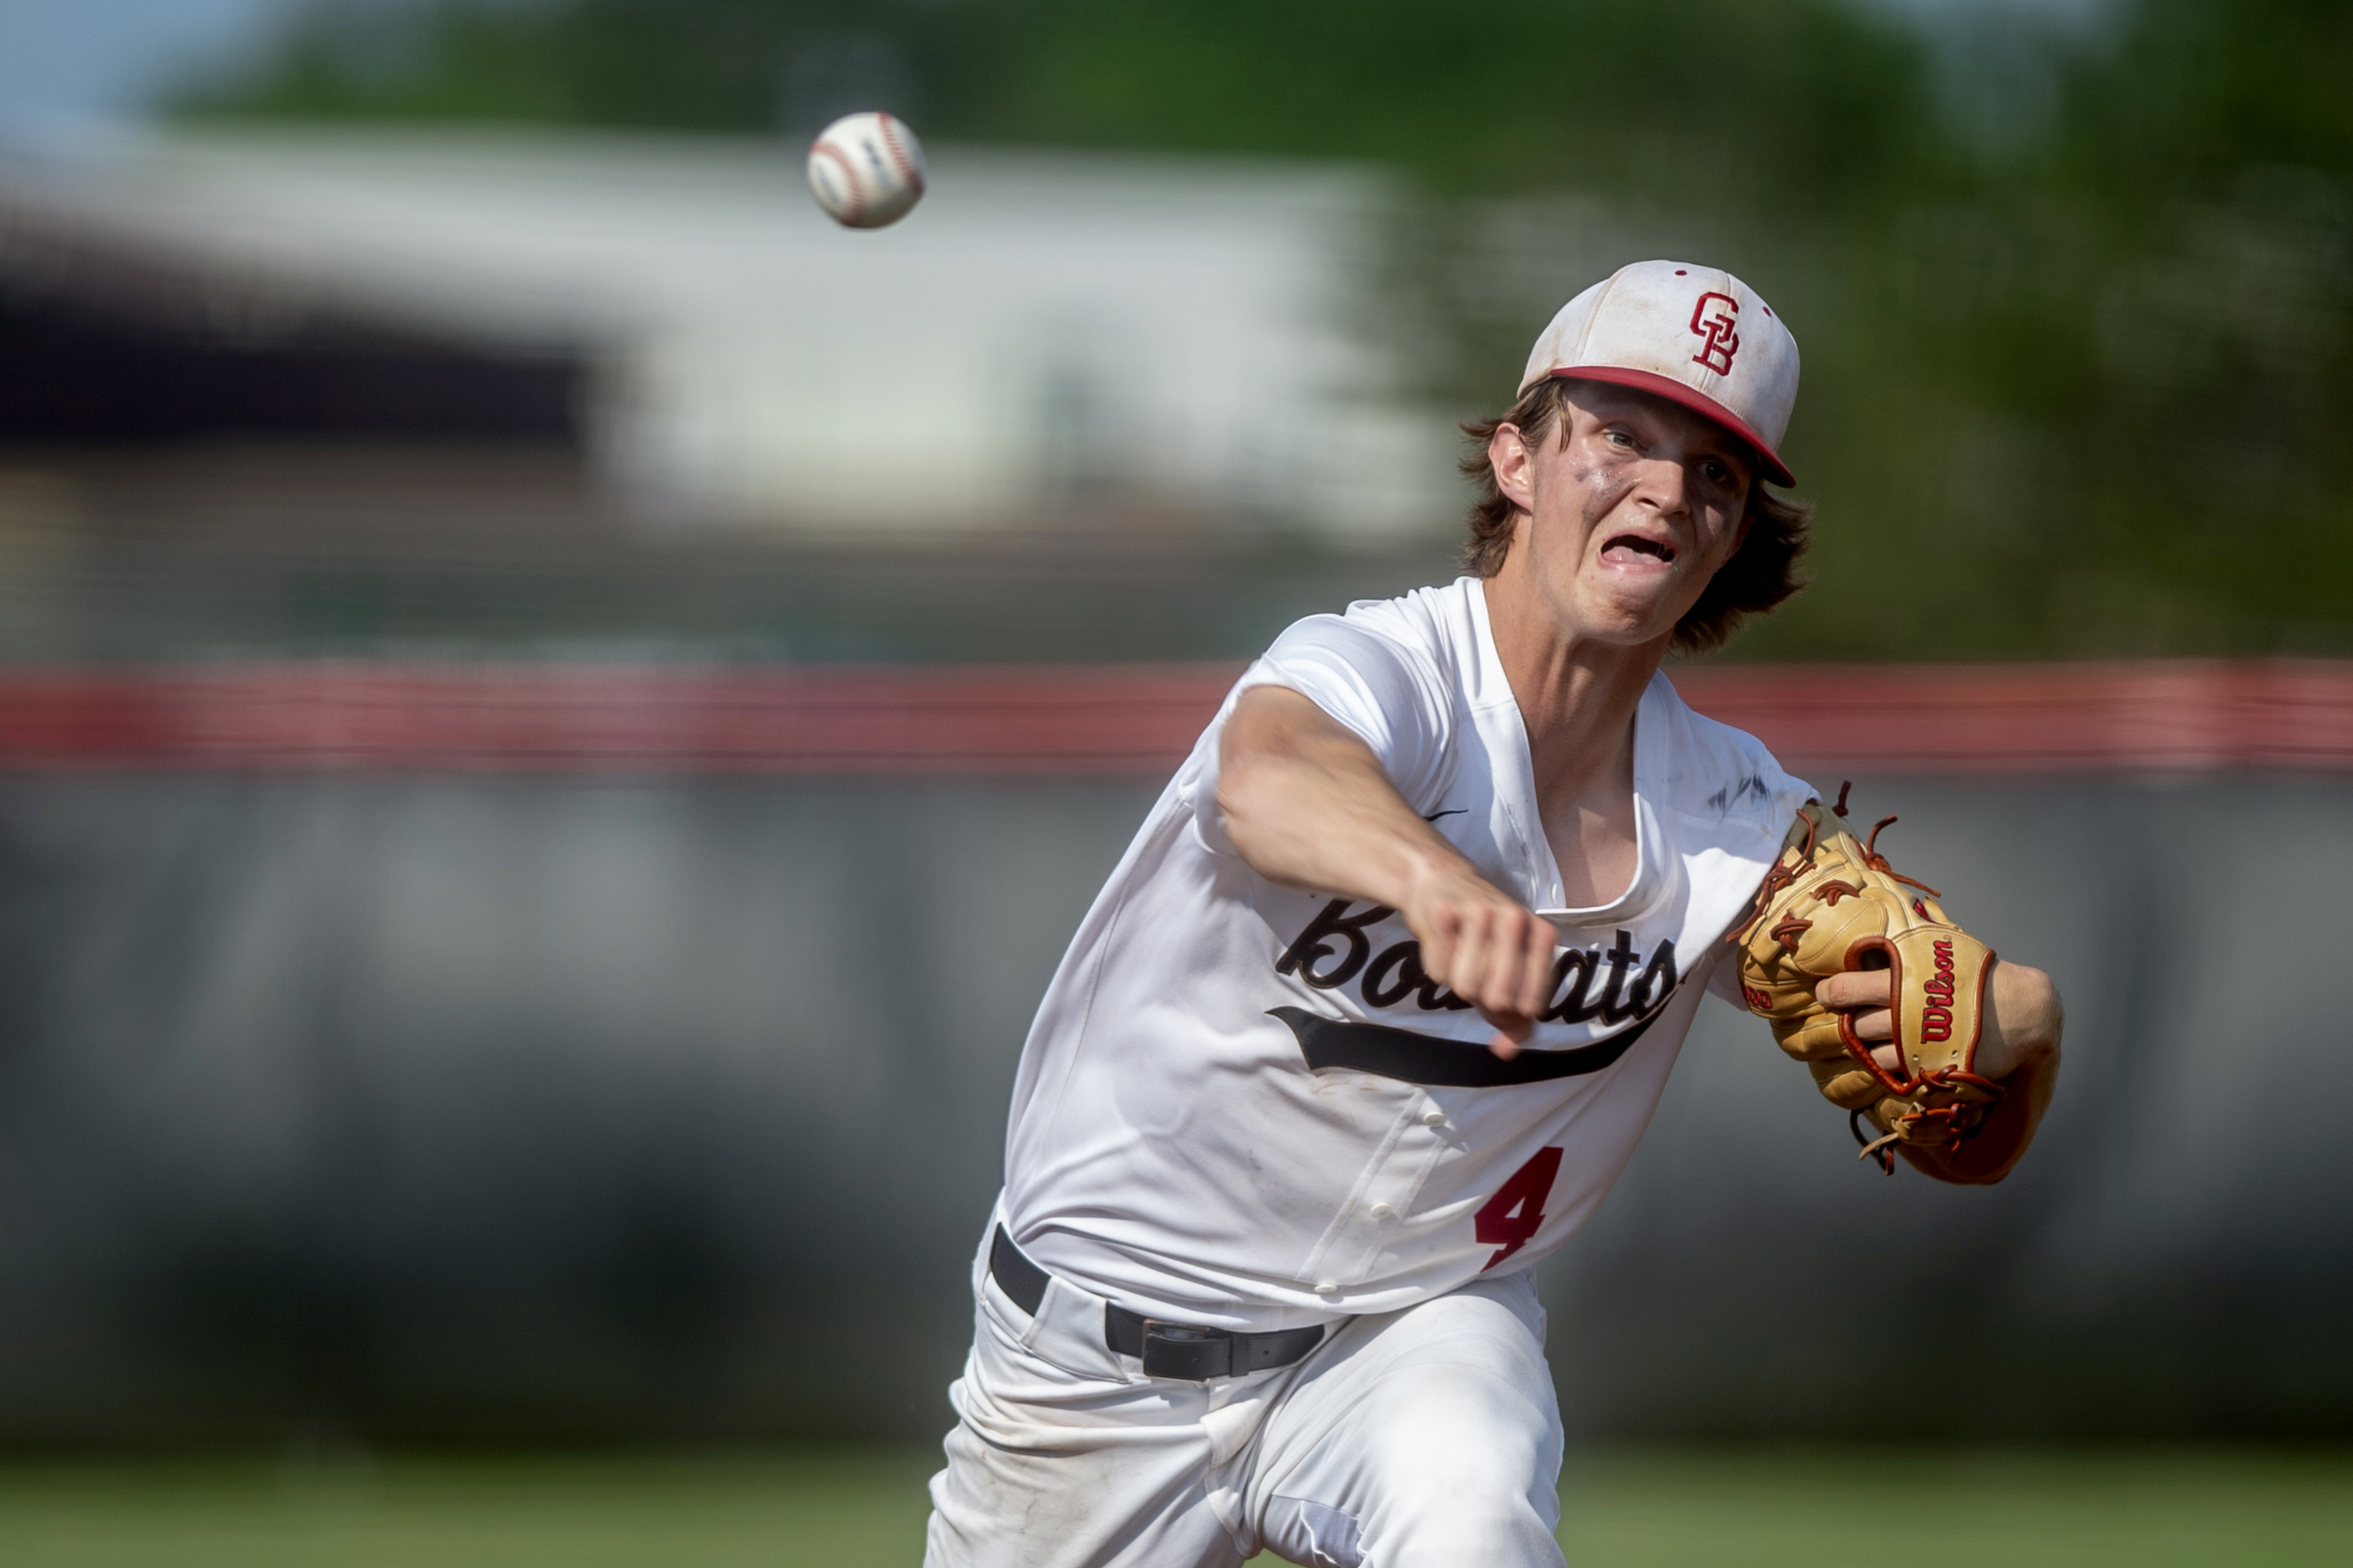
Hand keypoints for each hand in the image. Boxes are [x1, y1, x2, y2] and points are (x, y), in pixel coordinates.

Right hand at [1400, 861, 1557, 1059]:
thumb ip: (1517, 1016)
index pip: (1530, 1004)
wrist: (1442, 878)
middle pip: (1496, 999)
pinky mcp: (1444, 912)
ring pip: (1464, 987)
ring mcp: (1480, 914)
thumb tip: (1505, 1052)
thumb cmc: (1484, 933)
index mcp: (1543, 935)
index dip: (1509, 1013)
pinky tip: (1441, 942)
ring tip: (1459, 956)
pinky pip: (1437, 972)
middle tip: (1475, 974)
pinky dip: (1435, 967)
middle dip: (1481, 999)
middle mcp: (1517, 920)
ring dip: (1456, 982)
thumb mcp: (1513, 967)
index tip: (1498, 996)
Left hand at [1818, 960, 2063, 1083]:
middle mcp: (1903, 1014)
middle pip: (1853, 1023)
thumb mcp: (1942, 949)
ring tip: (1866, 1037)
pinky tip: (1888, 1056)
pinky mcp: (1930, 1068)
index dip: (1828, 992)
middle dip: (1843, 1021)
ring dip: (1863, 1046)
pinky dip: (1885, 1066)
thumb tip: (1881, 919)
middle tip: (1843, 1017)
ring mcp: (1916, 1045)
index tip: (1824, 992)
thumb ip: (1908, 944)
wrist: (2025, 1011)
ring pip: (1869, 1051)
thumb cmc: (1980, 974)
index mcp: (1902, 980)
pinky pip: (1894, 1073)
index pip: (1845, 988)